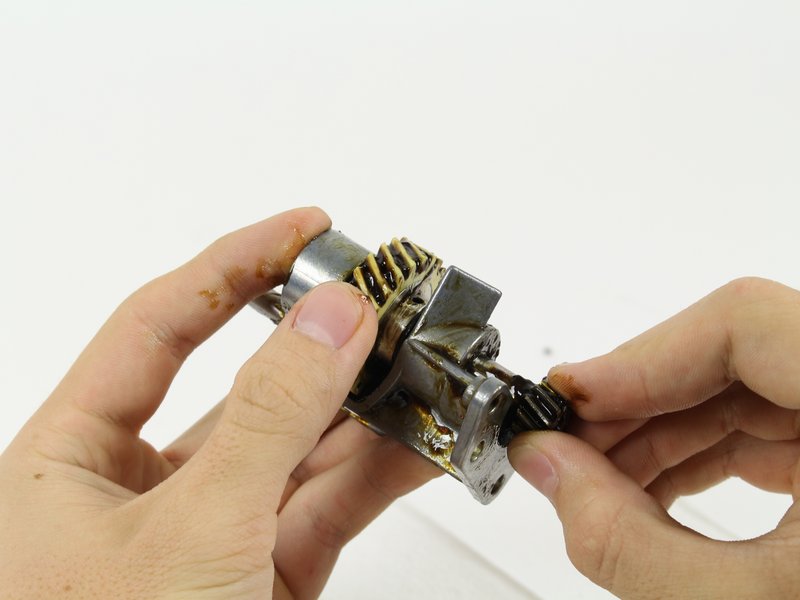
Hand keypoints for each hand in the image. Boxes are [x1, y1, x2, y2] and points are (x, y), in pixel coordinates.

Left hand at [0, 207, 437, 598]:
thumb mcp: (189, 535)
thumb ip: (269, 418)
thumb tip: (332, 317)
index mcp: (67, 463)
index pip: (159, 324)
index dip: (234, 264)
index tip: (304, 229)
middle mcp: (135, 492)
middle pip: (240, 382)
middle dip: (318, 338)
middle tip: (382, 295)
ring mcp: (206, 537)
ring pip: (296, 447)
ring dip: (363, 404)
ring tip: (421, 358)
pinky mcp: (261, 580)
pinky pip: (326, 507)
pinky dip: (378, 471)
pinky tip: (419, 436)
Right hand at [509, 277, 799, 597]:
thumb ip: (627, 540)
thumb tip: (548, 465)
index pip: (749, 324)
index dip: (645, 354)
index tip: (574, 398)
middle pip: (733, 354)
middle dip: (636, 402)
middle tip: (566, 448)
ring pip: (739, 387)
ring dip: (656, 430)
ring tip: (595, 481)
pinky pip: (760, 424)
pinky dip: (694, 452)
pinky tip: (645, 490)